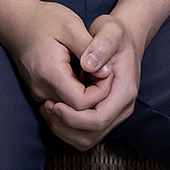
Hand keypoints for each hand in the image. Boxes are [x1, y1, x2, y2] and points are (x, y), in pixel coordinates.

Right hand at [0, 0, 107, 143]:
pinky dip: (75, 94)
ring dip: (86, 95)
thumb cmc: (45, 19)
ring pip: (69, 108)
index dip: (100, 91)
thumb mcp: (71, 25)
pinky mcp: (38, 91)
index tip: (108, 71)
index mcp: (51, 74)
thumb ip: (90, 48)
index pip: (81, 102)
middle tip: (105, 72)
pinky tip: (82, 76)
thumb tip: (106, 71)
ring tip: (94, 73)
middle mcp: (41, 89)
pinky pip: (61, 102)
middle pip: (76, 110)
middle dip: (95, 95)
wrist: (16, 21)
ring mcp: (38, 93)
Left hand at [41, 14, 141, 150]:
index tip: (54, 103)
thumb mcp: (110, 30)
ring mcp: (114, 115)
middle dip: (64, 126)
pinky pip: (84, 134)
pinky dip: (67, 128)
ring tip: (47, 109)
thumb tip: (88, 65)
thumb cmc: (115, 33)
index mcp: (124, 92)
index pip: (99, 120)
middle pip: (91, 135)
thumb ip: (101, 45)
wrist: (124, 38)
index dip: (74, 117)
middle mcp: (122, 108)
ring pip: (86, 139)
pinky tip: (54, 109)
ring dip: (63, 130)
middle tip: (45, 107)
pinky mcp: (104, 115)